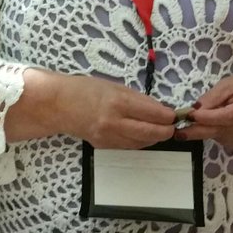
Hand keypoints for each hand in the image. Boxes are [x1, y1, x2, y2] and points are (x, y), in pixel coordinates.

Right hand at [62, 74, 176, 148]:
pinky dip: (140, 141)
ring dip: (154, 138)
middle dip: (166, 131)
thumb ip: (136, 99)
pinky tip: (143, 135)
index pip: (153, 113)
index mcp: (118, 102)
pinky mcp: (103, 145)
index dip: (167, 116)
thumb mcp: (114, 87)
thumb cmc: (85, 89)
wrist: (58, 105)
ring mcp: (109, 136)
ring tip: (160, 131)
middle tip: (172, 127)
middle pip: (151, 132)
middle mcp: (115, 122)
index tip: (174, 115)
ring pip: (142, 142)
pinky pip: (129, 146)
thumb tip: (159, 109)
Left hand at [177, 71, 232, 149]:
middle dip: (200, 130)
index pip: (227, 116)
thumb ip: (211, 98)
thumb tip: (194, 110)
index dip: (207, 118)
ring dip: (211, 133)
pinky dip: (221, 137)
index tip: (188, 117)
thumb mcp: (226, 85)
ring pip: (225, 140)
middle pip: (224, 131)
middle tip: (180, 133)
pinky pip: (230, 144)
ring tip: (207, 122)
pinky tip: (222, 127)